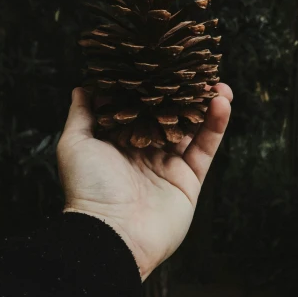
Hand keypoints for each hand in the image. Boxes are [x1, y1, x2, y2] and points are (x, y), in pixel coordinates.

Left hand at [56, 84, 232, 281]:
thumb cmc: (88, 188)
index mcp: (118, 141)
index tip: (165, 62)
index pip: (140, 105)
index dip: (153, 85)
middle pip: (170, 114)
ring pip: (192, 128)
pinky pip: (205, 148)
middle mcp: (145, 151)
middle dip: (184, 92)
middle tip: (198, 69)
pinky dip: (215, 125)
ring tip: (217, 82)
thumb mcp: (75, 144)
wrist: (111, 234)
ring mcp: (168, 165)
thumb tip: (82, 86)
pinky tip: (222, 102)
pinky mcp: (189, 180)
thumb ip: (82, 114)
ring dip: (206, 104)